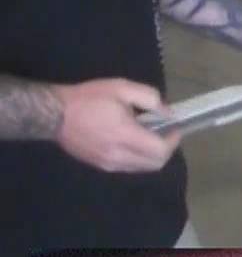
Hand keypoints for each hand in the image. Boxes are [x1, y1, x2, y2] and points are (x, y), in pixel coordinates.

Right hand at [54, 79, 180, 172]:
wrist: (54, 114)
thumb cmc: (88, 99)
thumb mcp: (123, 88)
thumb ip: (150, 99)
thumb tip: (167, 113)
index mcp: (125, 137)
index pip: (160, 151)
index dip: (173, 141)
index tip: (174, 128)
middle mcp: (117, 156)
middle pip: (154, 165)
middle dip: (165, 150)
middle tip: (164, 133)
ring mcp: (107, 164)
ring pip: (141, 168)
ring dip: (151, 156)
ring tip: (148, 136)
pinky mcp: (99, 166)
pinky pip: (127, 168)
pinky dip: (137, 158)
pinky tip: (132, 142)